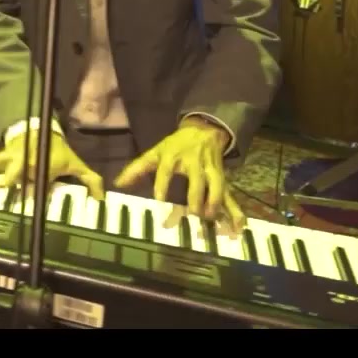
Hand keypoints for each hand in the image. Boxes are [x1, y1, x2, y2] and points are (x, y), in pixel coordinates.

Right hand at [0, 132, 104, 202]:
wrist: (40, 130)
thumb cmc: (58, 152)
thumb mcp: (75, 163)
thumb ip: (89, 179)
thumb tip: (102, 199)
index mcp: (45, 165)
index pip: (41, 176)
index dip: (37, 183)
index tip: (30, 192)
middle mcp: (27, 162)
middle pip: (18, 170)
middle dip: (13, 176)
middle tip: (4, 185)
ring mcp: (12, 158)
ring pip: (0, 163)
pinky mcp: (1, 157)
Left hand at [115, 120, 246, 234]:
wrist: (203, 131)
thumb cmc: (175, 146)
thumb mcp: (155, 152)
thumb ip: (136, 169)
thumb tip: (117, 184)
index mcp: (174, 156)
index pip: (167, 169)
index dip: (163, 183)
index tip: (159, 199)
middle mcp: (194, 162)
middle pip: (197, 179)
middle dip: (196, 196)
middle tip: (193, 213)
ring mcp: (210, 169)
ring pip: (217, 185)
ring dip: (216, 202)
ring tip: (210, 218)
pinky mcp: (221, 178)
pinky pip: (230, 194)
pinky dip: (236, 210)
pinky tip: (240, 225)